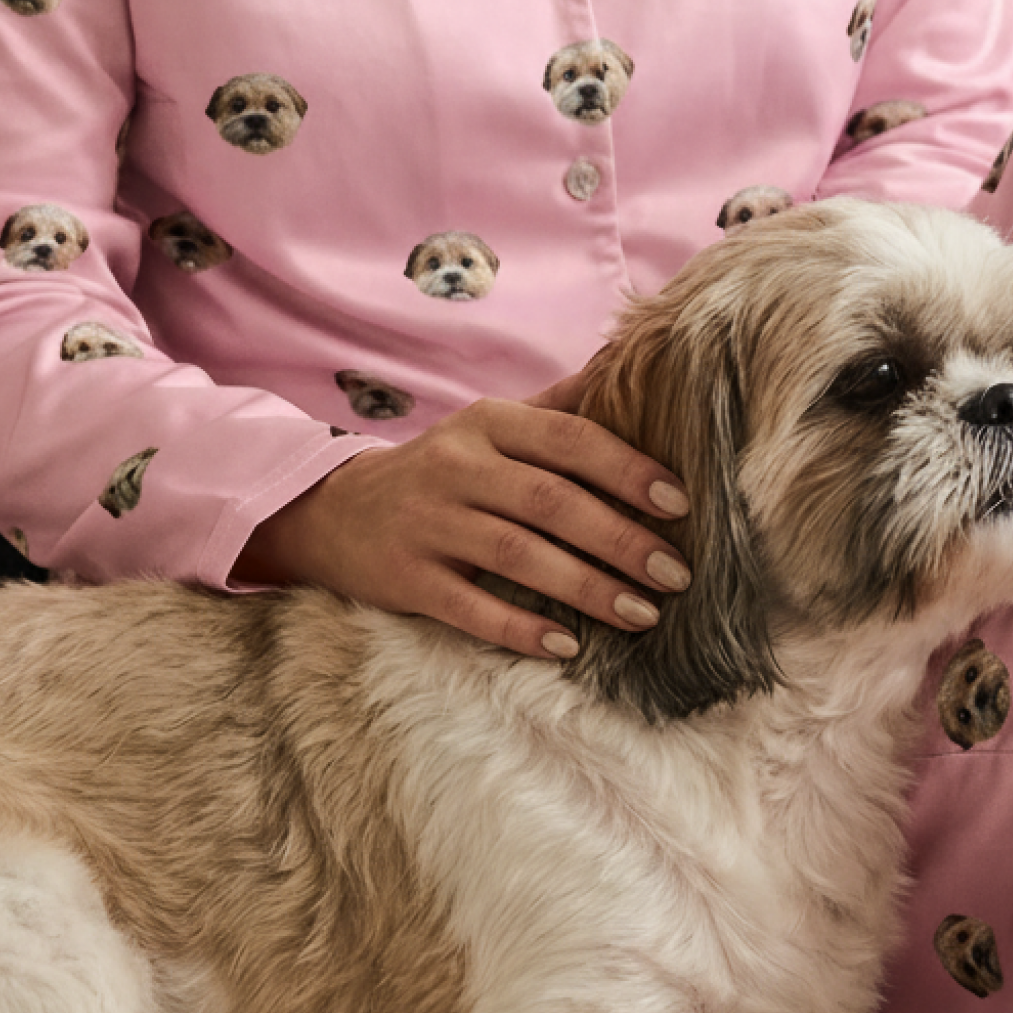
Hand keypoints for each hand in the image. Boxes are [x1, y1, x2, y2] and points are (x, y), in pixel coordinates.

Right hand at [231, 368, 690, 659]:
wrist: (333, 512)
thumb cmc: (443, 469)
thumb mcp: (492, 425)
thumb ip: (559, 407)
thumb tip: (635, 368)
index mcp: (488, 423)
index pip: (569, 439)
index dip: (627, 470)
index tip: (680, 503)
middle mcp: (457, 467)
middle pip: (551, 502)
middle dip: (621, 540)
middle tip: (676, 573)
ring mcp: (428, 524)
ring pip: (517, 555)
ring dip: (587, 587)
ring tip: (643, 613)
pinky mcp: (406, 579)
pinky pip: (471, 608)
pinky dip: (521, 628)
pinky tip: (567, 645)